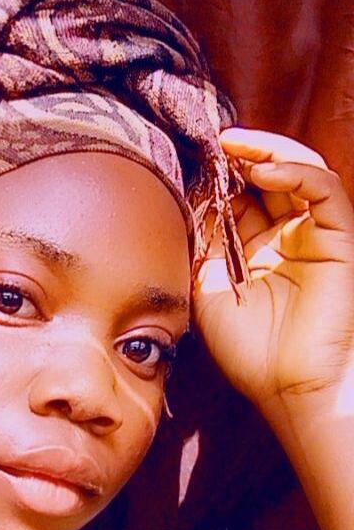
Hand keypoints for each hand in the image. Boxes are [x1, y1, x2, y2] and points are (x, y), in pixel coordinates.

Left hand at [192, 126, 353, 408]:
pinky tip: (262, 174)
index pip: (239, 193)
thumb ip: (201, 241)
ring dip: (267, 152)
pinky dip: (295, 173)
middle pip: (268, 175)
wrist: (285, 387)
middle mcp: (286, 234)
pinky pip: (324, 191)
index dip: (218, 174)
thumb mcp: (205, 285)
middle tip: (214, 142)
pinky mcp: (338, 239)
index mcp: (255, 245)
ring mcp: (313, 234)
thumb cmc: (246, 347)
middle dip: (241, 154)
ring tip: (233, 145)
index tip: (191, 158)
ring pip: (300, 171)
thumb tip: (191, 197)